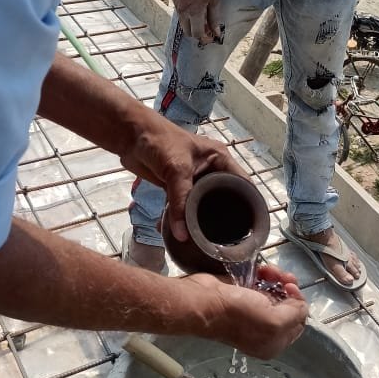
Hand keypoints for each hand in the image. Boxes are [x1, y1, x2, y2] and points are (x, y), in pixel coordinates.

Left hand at [118, 109, 245, 242]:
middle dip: (220, 218)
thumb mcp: (176, 170)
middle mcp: (211, 169)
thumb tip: (182, 235)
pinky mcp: (176, 186)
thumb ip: (180, 201)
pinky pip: (182, 206)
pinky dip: (178, 219)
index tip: (248, 229)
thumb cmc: (159, 142)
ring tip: (200, 242)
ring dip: (196, 220)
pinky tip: (175, 235)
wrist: (130, 135)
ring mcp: (193, 179)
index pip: (242, 184)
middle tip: (223, 241)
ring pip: (200, 204)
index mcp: (219, 159)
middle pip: (222, 198)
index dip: (248, 204)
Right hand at [175, 0, 223, 44]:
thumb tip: (216, 32)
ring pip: (183, 25)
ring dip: (193, 26)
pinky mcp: (175, 1)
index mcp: (193, 12)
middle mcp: (183, 12)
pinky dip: (188, 18)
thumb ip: (214, 18)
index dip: (205, 38)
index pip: (197, 34)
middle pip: (188, 33)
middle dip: (198, 34)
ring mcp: (177, 7)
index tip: (212, 37)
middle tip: (209, 30)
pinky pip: (181, 16)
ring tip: (204, 20)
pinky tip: (197, 11)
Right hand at [183, 264, 308, 358]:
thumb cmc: (238, 315)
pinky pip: (261, 283)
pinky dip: (265, 275)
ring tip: (270, 271)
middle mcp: (264, 330)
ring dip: (277, 278)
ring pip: (276, 291)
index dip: (299, 304)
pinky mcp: (242, 295)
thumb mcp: (274, 322)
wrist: (204, 301)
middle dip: (289, 289)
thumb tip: (301, 305)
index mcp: (273, 343)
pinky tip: (262, 270)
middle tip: (284, 278)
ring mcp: (252, 312)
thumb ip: (295, 314)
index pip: (298, 322)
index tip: (292, 290)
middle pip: (288, 305)